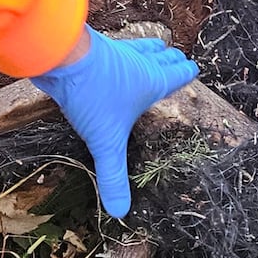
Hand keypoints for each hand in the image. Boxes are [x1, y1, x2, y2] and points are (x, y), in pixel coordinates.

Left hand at [33, 28, 197, 215]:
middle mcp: (139, 63)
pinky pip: (117, 45)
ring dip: (150, 48)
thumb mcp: (106, 142)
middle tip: (177, 58)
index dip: (185, 73)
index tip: (193, 68)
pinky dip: (123, 47)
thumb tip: (121, 212)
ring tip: (155, 47)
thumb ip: (113, 175)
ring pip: (141, 47)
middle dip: (171, 59)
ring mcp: (118, 51)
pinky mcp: (98, 46)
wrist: (64, 58)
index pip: (176, 75)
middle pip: (162, 58)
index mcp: (151, 82)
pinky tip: (116, 50)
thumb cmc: (93, 96)